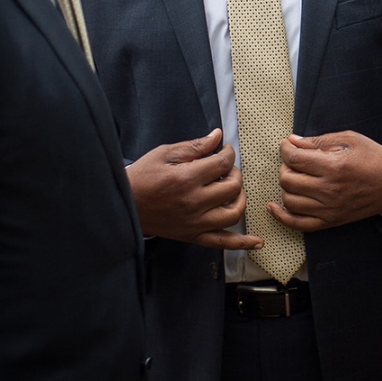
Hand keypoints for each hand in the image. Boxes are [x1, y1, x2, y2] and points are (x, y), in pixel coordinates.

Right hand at [126, 129, 261, 249]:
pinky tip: (257, 242)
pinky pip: (222, 243)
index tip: (224, 152)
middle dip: (234, 173)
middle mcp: (194, 202)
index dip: (228, 154)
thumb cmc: (142, 177)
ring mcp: (195, 223)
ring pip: (233, 213)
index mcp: (186, 178)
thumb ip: (194, 146)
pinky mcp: (192, 236)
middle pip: (233, 187)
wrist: (124, 205)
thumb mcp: (164, 154)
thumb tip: (218, 137)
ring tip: (232, 191)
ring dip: (240, 199)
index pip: (223, 163)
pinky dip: (242, 243)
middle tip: (225, 169)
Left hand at [267, 132, 381, 231]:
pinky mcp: (331, 221)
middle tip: (295, 160)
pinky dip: (282, 216)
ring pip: (289, 201)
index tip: (287, 145)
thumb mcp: (349, 139)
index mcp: (334, 167)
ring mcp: (329, 209)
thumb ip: (318, 141)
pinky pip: (298, 224)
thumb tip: (292, 141)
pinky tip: (274, 206)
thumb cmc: (373, 157)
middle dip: (285, 166)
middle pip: (288, 180)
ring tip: (295, 177)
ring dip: (286, 187)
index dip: (285, 149)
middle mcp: (329, 191)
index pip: (295, 159)